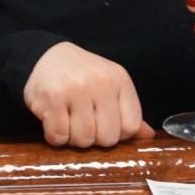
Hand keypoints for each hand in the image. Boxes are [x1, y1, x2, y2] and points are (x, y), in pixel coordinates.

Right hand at [23, 42, 155, 147]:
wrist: (46, 56)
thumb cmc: (82, 75)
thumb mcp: (111, 85)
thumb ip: (128, 111)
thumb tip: (148, 136)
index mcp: (120, 80)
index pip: (131, 126)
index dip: (117, 134)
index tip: (104, 125)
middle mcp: (100, 83)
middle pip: (107, 138)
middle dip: (94, 139)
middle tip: (84, 124)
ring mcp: (76, 89)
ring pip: (83, 139)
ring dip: (73, 138)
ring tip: (69, 121)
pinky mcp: (52, 98)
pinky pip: (58, 135)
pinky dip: (55, 136)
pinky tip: (55, 121)